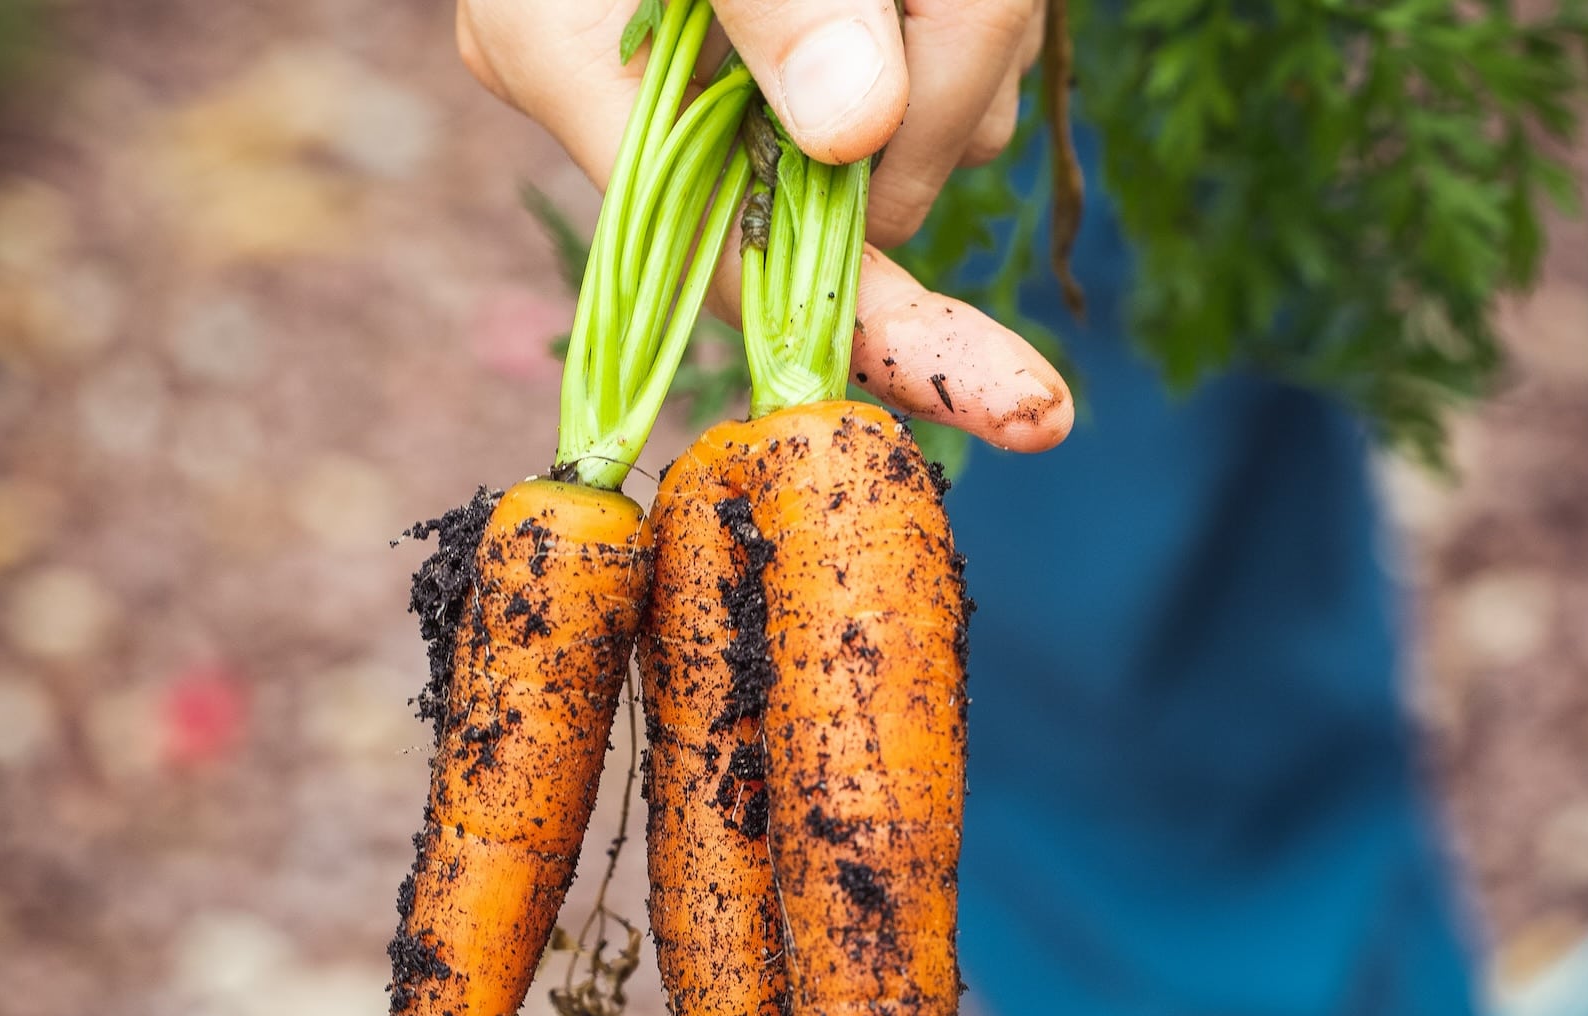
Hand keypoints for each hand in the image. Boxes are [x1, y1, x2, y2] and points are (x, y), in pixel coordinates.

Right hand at [457, 0, 1071, 449]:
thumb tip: (856, 132)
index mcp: (567, 61)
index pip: (741, 267)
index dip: (886, 336)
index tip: (1020, 404)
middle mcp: (645, 92)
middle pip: (861, 190)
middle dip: (954, 85)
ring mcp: (732, 67)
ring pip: (926, 123)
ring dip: (976, 26)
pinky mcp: (812, 34)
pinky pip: (940, 67)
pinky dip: (974, 12)